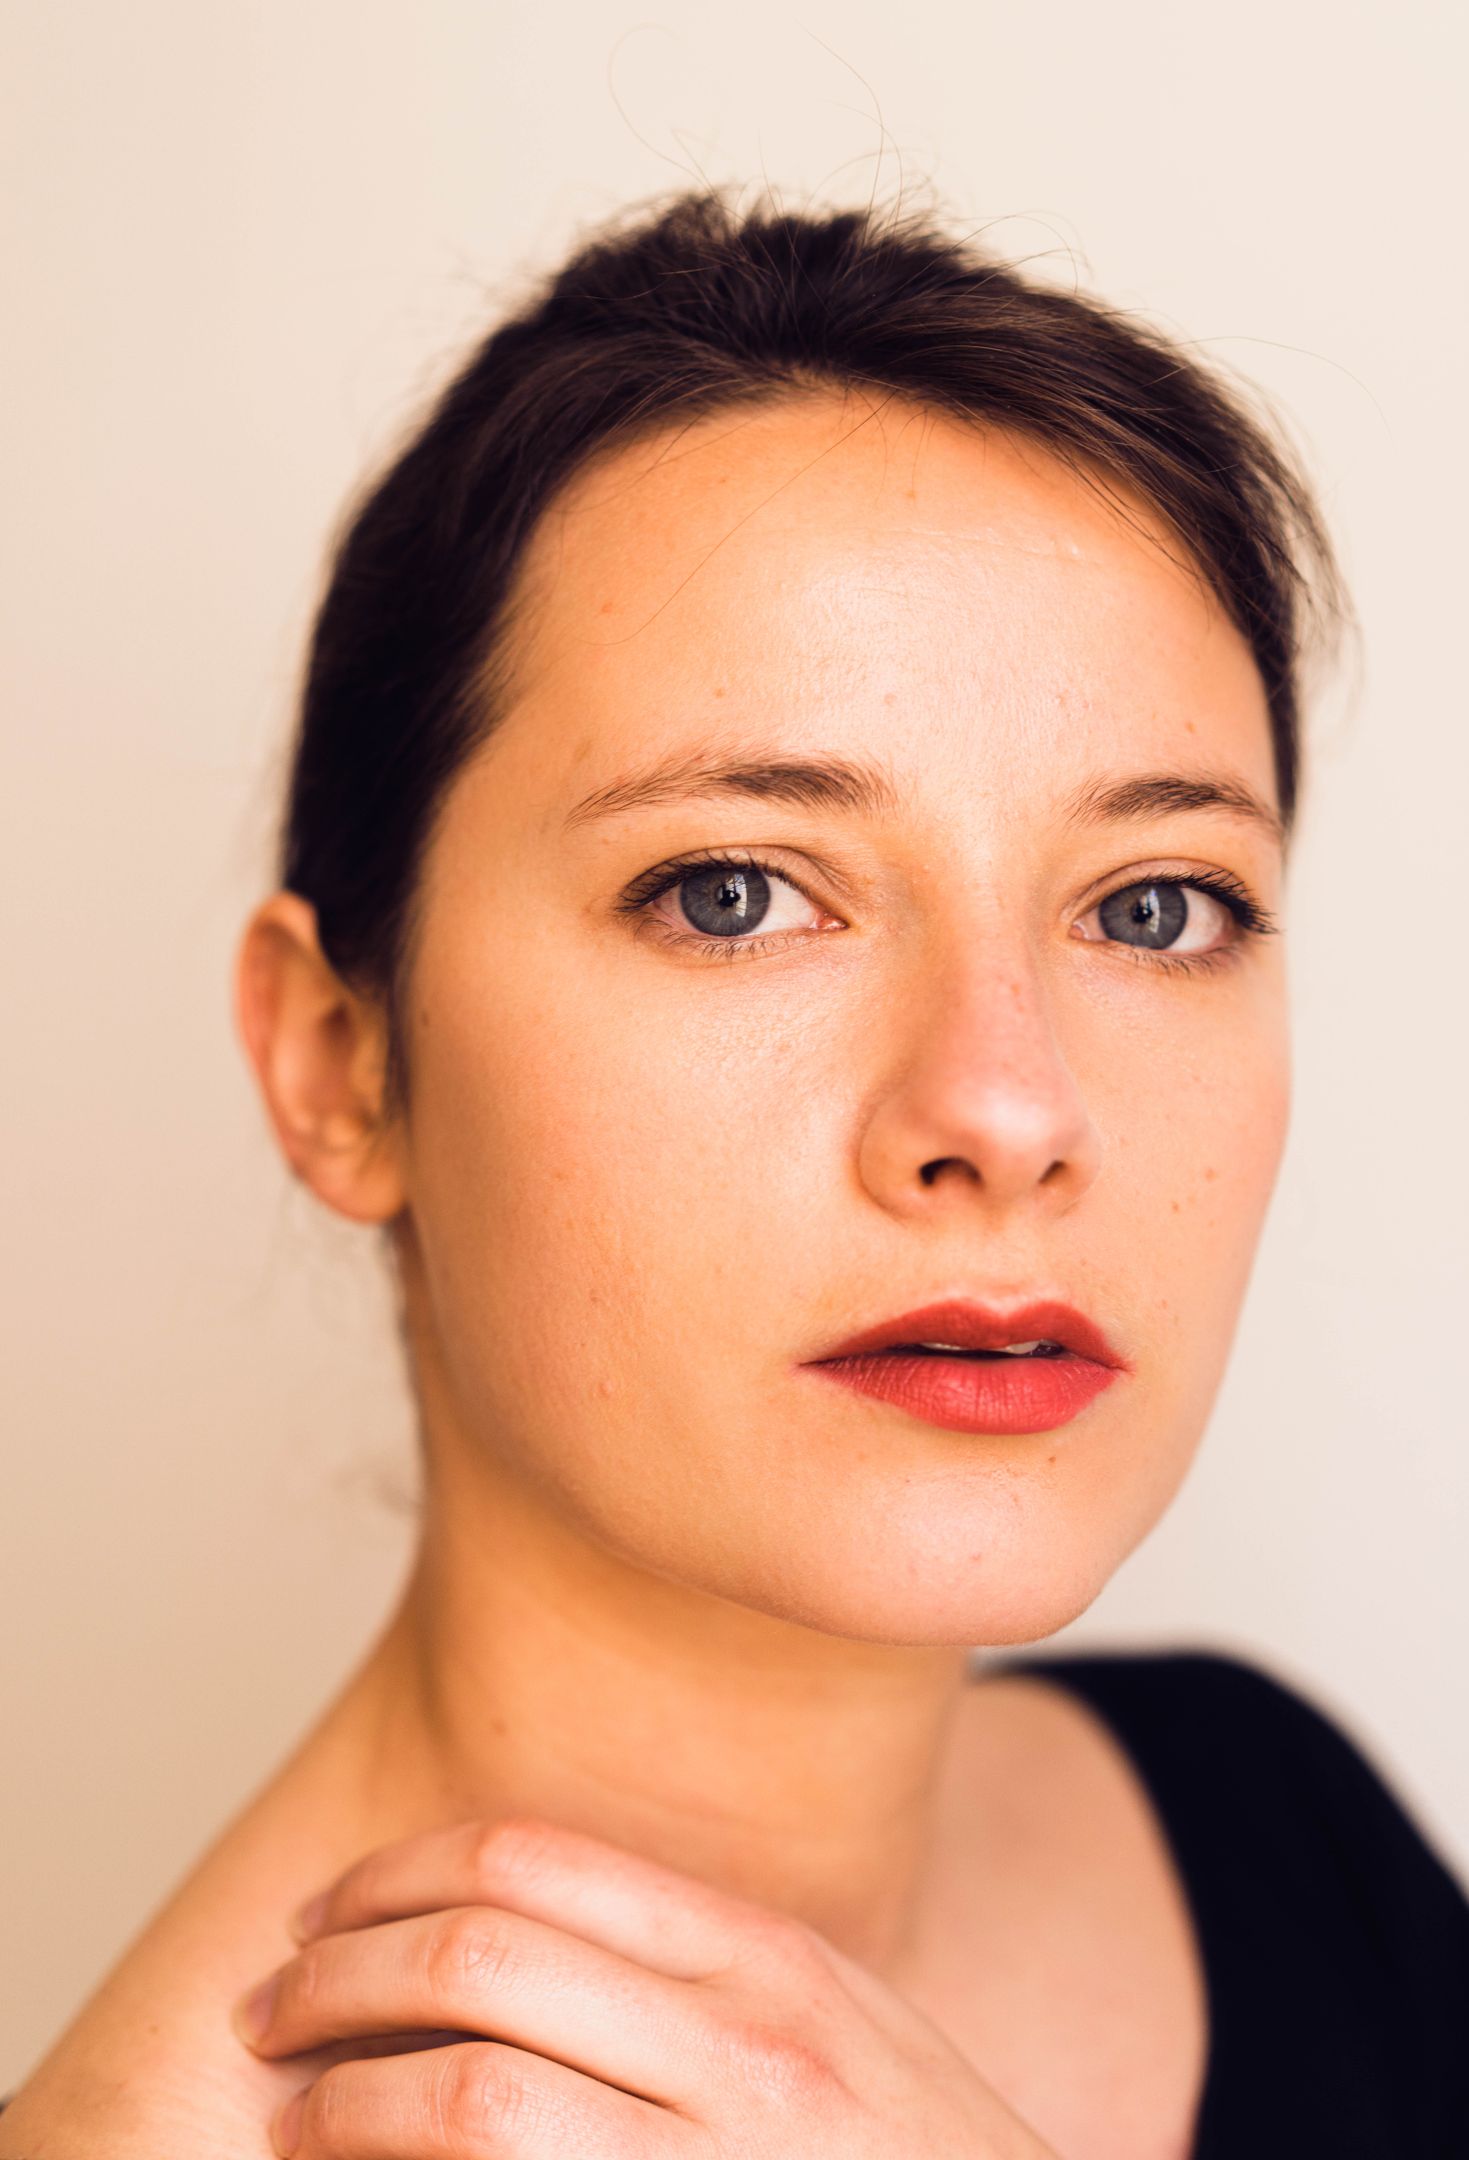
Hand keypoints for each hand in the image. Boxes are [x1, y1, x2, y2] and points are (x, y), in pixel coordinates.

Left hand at [233, 1815, 1062, 2157]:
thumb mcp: (837, 2016)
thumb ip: (703, 1962)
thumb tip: (510, 1924)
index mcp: (766, 1959)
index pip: (530, 1861)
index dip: (394, 1874)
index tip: (326, 1912)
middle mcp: (745, 2049)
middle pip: (477, 1959)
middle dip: (337, 1977)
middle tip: (270, 2010)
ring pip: (472, 2099)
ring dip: (345, 2102)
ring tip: (295, 2114)